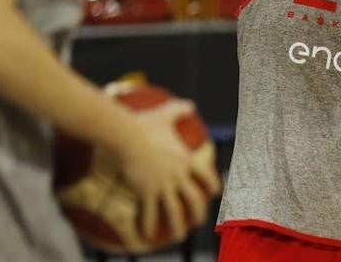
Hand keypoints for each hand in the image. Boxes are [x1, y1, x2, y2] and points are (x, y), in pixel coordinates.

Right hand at [112, 99, 221, 247]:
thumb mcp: (165, 115)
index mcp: (186, 160)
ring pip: (175, 211)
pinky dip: (149, 225)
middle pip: (194, 199)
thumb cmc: (144, 124)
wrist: (125, 135)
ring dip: (178, 227)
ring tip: (178, 237)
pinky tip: (147, 236)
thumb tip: (190, 104)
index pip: (206, 176)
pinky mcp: (147, 191)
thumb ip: (180, 109)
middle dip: (198, 213)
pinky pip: (150, 213)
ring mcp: (163, 184)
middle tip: (198, 222)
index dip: (213, 186)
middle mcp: (178, 175)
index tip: (215, 195)